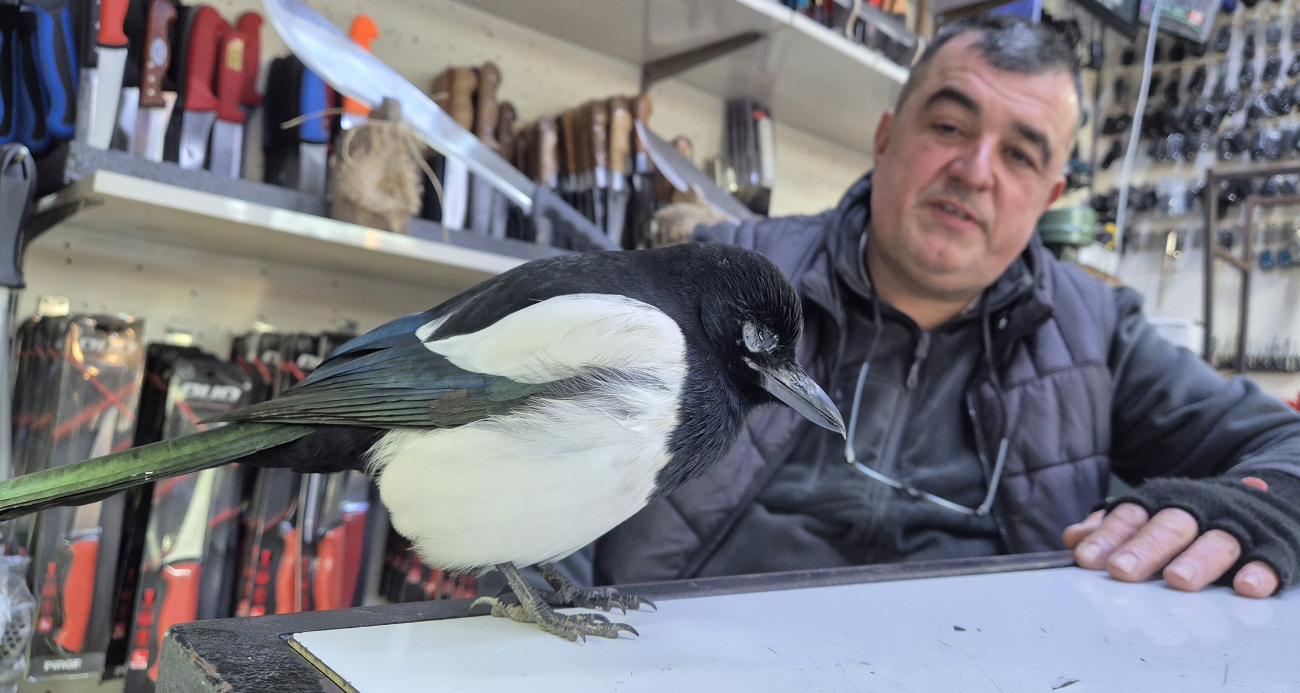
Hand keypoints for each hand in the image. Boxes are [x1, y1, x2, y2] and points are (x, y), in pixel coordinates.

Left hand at [1063, 501, 1278, 597]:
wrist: (1266, 492)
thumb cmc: (1192, 513)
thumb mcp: (1150, 513)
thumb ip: (1112, 527)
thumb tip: (1072, 537)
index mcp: (1164, 503)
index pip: (1131, 516)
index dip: (1107, 536)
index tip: (1085, 558)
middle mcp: (1199, 512)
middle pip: (1170, 527)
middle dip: (1145, 549)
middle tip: (1121, 571)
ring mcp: (1238, 528)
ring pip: (1217, 542)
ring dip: (1197, 561)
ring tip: (1178, 580)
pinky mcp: (1274, 546)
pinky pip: (1269, 559)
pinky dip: (1260, 572)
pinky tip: (1247, 587)